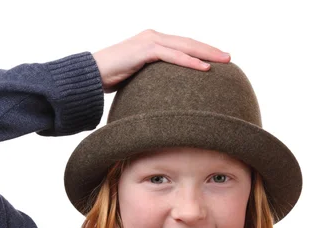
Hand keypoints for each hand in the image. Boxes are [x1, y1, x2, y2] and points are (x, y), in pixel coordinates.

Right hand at [92, 29, 230, 92]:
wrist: (90, 75)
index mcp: (152, 43)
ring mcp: (149, 41)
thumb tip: (163, 96)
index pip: (182, 46)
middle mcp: (153, 38)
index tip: (217, 60)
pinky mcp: (145, 50)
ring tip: (224, 60)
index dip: (201, 52)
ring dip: (207, 53)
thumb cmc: (110, 79)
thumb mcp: (137, 78)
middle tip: (229, 58)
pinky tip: (204, 67)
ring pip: (185, 46)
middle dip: (210, 50)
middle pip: (188, 43)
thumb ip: (152, 80)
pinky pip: (172, 55)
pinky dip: (189, 61)